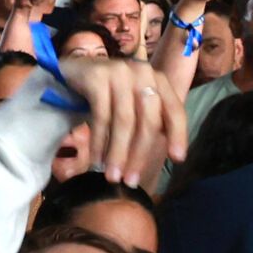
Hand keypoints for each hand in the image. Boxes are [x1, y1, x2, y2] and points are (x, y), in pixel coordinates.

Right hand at [55, 55, 188, 187]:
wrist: (74, 72)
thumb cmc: (109, 94)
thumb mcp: (135, 104)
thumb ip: (151, 121)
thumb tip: (169, 153)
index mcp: (159, 81)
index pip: (174, 110)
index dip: (178, 134)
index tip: (177, 159)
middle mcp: (143, 73)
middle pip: (148, 120)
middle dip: (139, 154)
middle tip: (130, 181)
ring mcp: (120, 72)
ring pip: (124, 121)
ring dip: (117, 153)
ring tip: (112, 176)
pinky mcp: (97, 77)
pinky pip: (101, 116)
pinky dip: (98, 142)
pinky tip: (96, 160)